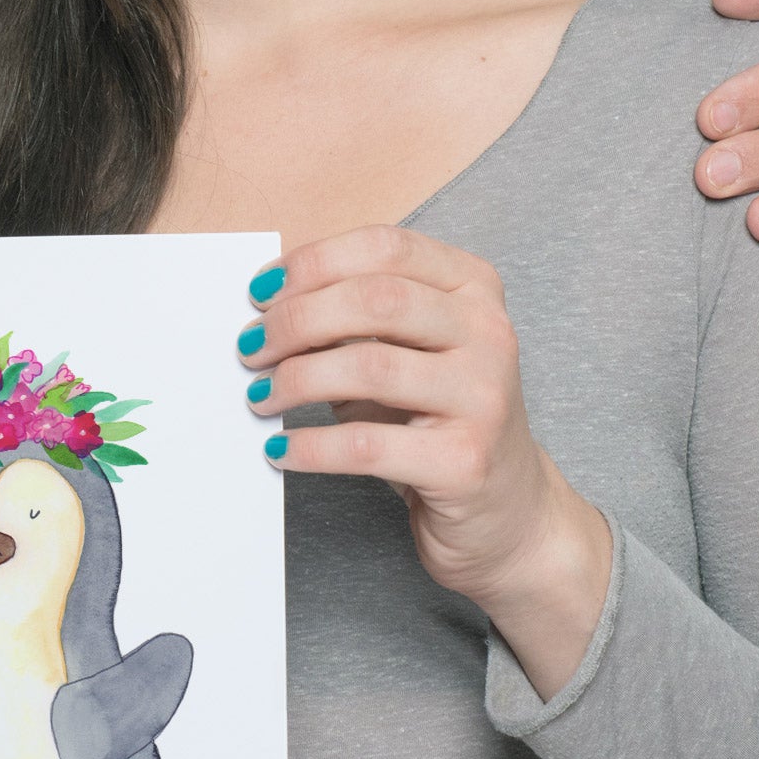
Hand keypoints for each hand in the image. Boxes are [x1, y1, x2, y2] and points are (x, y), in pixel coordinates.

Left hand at [248, 230, 610, 699]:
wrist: (508, 512)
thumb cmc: (438, 419)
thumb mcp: (407, 351)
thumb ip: (354, 318)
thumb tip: (266, 308)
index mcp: (474, 288)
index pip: (386, 246)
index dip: (313, 262)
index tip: (260, 293)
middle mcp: (489, 333)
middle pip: (375, 299)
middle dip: (296, 319)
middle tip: (250, 349)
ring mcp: (484, 397)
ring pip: (370, 367)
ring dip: (296, 380)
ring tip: (260, 397)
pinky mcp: (465, 462)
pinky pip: (368, 446)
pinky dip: (311, 445)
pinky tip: (280, 449)